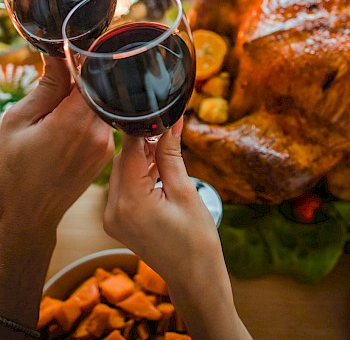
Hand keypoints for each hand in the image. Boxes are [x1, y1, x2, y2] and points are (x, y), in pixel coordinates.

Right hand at [0, 56, 113, 328]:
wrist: (23, 217)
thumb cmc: (10, 171)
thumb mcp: (17, 122)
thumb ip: (46, 88)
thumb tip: (60, 56)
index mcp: (74, 123)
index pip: (94, 78)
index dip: (87, 60)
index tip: (77, 47)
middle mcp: (98, 134)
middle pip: (100, 91)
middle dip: (83, 78)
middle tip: (62, 70)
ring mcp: (105, 147)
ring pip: (101, 106)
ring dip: (85, 97)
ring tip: (59, 98)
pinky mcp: (105, 156)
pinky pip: (102, 124)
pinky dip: (88, 115)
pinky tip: (66, 119)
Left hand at [104, 119, 252, 339]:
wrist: (194, 278)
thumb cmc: (196, 240)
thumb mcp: (185, 191)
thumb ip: (171, 154)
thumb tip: (171, 121)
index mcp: (130, 201)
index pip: (130, 150)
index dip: (145, 129)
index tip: (159, 113)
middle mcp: (112, 209)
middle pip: (123, 159)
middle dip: (144, 142)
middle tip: (168, 129)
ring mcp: (111, 217)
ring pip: (122, 171)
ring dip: (142, 158)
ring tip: (167, 150)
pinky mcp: (116, 220)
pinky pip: (123, 186)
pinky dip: (138, 174)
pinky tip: (158, 169)